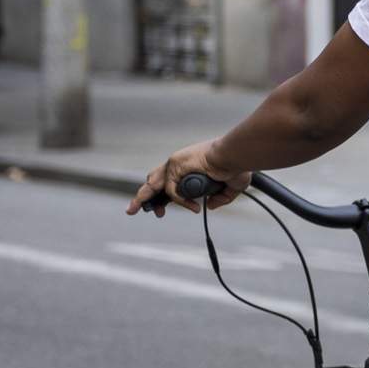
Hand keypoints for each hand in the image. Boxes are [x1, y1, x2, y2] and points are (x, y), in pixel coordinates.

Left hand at [129, 142, 250, 215]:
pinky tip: (193, 207)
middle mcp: (178, 164)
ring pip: (152, 184)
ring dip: (142, 198)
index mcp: (188, 168)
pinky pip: (172, 191)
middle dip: (143, 197)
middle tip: (133, 210)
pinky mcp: (175, 165)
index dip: (162, 198)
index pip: (168, 183)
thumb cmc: (235, 167)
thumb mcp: (229, 188)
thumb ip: (219, 198)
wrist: (235, 156)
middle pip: (153, 181)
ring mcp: (175, 164)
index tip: (161, 212)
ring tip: (133, 210)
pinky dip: (181, 201)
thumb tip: (208, 206)